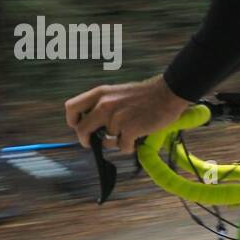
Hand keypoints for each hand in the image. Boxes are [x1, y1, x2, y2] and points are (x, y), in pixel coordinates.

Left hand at [65, 76, 191, 154]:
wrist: (168, 93)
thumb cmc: (145, 94)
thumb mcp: (117, 92)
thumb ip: (102, 105)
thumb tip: (93, 124)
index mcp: (100, 94)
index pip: (71, 108)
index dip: (73, 121)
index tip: (80, 127)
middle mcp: (104, 105)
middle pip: (82, 130)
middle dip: (87, 140)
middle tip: (93, 143)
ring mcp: (116, 118)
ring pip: (106, 142)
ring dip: (116, 142)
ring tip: (128, 135)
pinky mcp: (129, 129)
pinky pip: (122, 147)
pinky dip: (129, 147)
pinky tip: (136, 140)